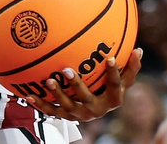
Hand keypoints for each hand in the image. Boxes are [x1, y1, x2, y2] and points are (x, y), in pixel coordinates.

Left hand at [28, 48, 142, 120]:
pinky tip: (28, 95)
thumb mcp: (120, 80)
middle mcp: (97, 110)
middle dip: (77, 86)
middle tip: (66, 70)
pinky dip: (39, 104)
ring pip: (68, 108)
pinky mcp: (65, 116)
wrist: (93, 110)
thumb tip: (139, 49)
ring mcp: (80, 114)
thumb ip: (129, 67)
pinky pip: (51, 111)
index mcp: (112, 99)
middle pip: (88, 100)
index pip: (116, 87)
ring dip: (57, 95)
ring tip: (48, 80)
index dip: (114, 74)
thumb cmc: (108, 88)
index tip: (110, 58)